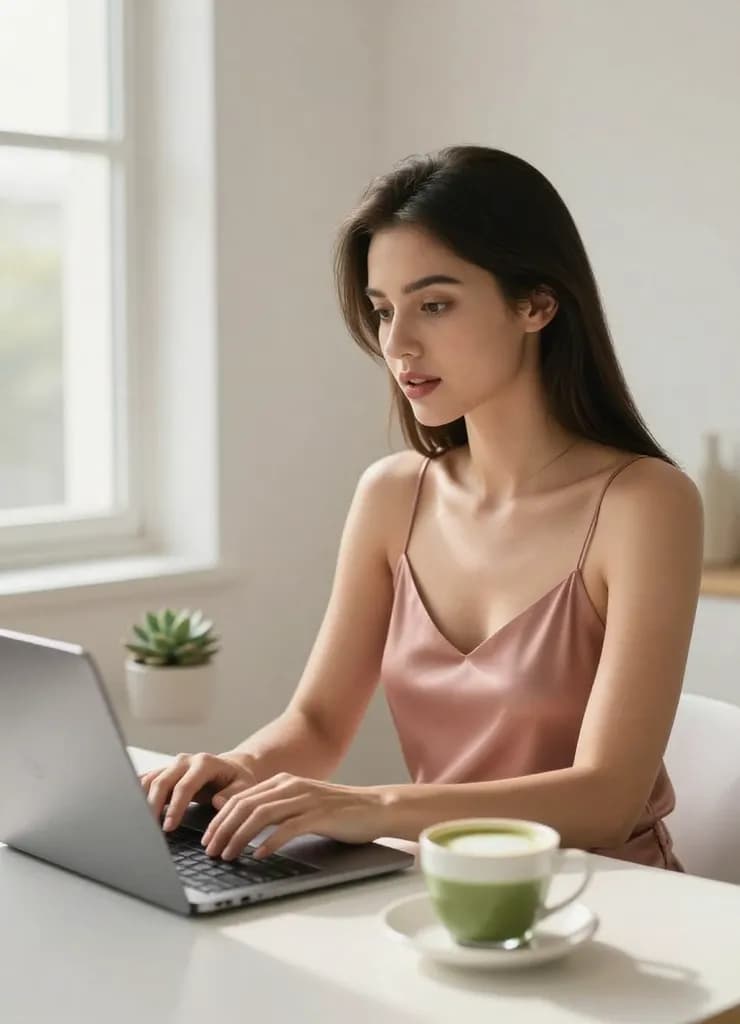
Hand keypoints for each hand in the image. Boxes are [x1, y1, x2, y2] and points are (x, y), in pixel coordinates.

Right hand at [139, 751, 258, 831]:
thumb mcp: (244, 786)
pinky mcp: (165, 771)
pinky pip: (146, 780)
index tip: (170, 827)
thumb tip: (217, 802)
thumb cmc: (238, 779)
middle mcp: (185, 760)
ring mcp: (172, 764)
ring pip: (150, 780)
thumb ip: (232, 794)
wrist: (232, 767)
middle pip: (162, 781)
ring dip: (142, 801)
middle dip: (153, 806)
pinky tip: (130, 808)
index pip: (185, 785)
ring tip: (138, 824)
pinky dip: (137, 794)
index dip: (175, 807)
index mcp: (205, 763)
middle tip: (149, 830)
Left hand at [199, 772, 390, 860]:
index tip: (207, 839)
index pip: (241, 798)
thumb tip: (245, 829)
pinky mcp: (320, 815)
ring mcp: (306, 799)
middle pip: (245, 805)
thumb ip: (276, 810)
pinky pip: (288, 827)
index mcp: (283, 782)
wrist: (375, 808)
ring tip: (227, 855)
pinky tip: (260, 855)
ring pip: (261, 815)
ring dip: (239, 837)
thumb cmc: (337, 812)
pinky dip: (270, 841)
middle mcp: (291, 786)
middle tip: (210, 851)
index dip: (219, 819)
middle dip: (222, 829)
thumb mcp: (301, 805)